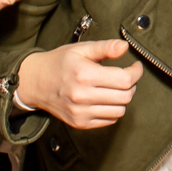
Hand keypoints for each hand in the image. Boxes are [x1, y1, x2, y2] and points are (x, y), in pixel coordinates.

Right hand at [16, 39, 142, 129]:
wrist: (35, 82)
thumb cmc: (60, 62)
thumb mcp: (81, 49)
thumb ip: (105, 47)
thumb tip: (125, 47)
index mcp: (84, 74)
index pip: (124, 79)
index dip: (136, 73)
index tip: (135, 67)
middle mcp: (82, 96)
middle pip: (125, 96)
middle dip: (132, 85)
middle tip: (127, 76)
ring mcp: (80, 112)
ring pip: (119, 111)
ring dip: (123, 98)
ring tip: (116, 87)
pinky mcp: (80, 123)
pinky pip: (109, 120)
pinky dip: (113, 110)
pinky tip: (106, 98)